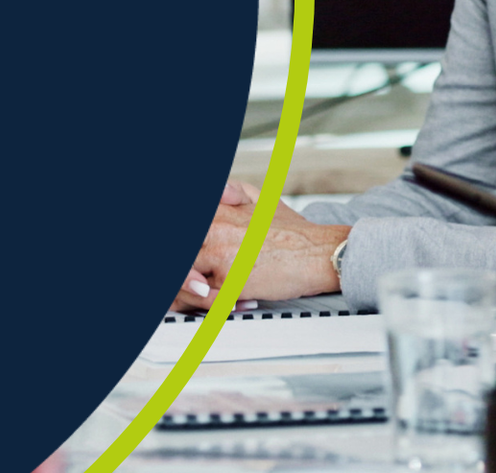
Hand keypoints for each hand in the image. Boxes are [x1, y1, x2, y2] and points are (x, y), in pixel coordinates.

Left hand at [170, 182, 349, 311]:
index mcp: (218, 211)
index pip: (181, 230)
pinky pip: (204, 298)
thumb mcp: (260, 200)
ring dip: (187, 290)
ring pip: (183, 278)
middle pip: (178, 253)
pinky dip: (208, 304)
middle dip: (178, 272)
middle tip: (176, 285)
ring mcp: (220, 256)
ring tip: (194, 294)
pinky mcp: (231, 282)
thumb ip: (228, 192)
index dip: (176, 244)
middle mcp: (214, 230)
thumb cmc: (293, 232)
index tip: (185, 255)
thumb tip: (214, 192)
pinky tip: (219, 303)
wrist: (320, 253)